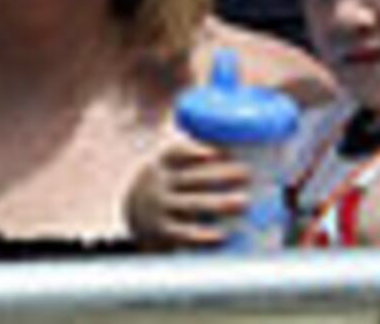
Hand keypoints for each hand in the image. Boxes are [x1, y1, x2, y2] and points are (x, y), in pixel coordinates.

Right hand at [125, 136, 253, 250]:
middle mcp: (160, 183)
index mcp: (162, 163)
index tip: (214, 153)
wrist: (134, 215)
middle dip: (219, 175)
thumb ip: (193, 155)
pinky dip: (203, 236)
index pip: (175, 153)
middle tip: (246, 174)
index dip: (193, 152)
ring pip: (192, 204)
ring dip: (218, 202)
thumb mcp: (170, 166)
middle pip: (191, 178)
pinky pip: (184, 233)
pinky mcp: (164, 231)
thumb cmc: (169, 184)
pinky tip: (223, 236)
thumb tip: (232, 144)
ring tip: (244, 202)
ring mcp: (161, 207)